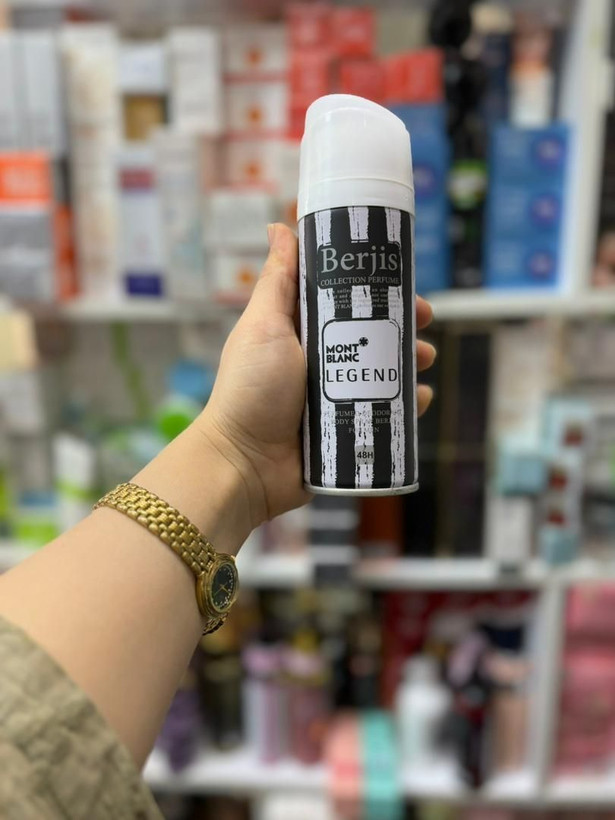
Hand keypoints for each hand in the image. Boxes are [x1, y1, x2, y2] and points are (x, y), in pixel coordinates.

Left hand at [200, 223, 435, 528]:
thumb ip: (277, 281)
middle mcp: (319, 360)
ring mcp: (335, 396)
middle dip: (402, 325)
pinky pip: (385, 413)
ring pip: (384, 372)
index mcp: (301, 331)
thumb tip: (278, 226)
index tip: (402, 279)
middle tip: (425, 322)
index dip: (375, 287)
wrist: (245, 464)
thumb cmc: (250, 390)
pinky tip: (420, 398)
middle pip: (371, 334)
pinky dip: (406, 405)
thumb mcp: (264, 327)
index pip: (345, 299)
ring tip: (426, 360)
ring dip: (410, 362)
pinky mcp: (346, 429)